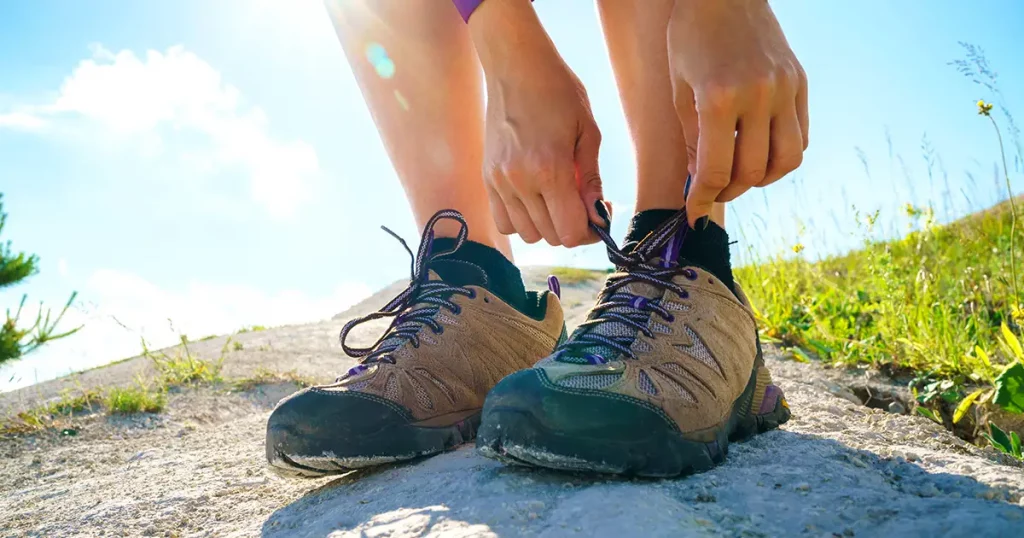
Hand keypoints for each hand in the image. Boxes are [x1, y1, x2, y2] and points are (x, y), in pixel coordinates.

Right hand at [470, 0, 607, 246]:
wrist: (515, 66)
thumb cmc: (557, 91)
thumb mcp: (588, 131)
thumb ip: (591, 179)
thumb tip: (598, 215)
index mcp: (550, 169)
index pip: (569, 231)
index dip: (589, 231)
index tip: (598, 216)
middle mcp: (520, 181)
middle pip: (549, 236)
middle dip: (571, 227)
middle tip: (583, 205)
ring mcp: (500, 181)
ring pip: (526, 234)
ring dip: (547, 226)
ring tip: (557, 200)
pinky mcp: (487, 178)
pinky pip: (504, 221)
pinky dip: (522, 220)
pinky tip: (535, 199)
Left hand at [667, 0, 807, 223]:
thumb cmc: (690, 37)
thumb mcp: (678, 87)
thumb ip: (692, 138)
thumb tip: (700, 181)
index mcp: (719, 97)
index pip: (715, 169)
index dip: (702, 200)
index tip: (694, 215)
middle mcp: (758, 94)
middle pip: (752, 171)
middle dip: (729, 191)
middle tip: (712, 191)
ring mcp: (785, 88)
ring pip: (787, 161)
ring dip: (762, 179)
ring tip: (740, 175)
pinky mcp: (800, 82)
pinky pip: (801, 136)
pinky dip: (782, 155)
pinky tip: (760, 152)